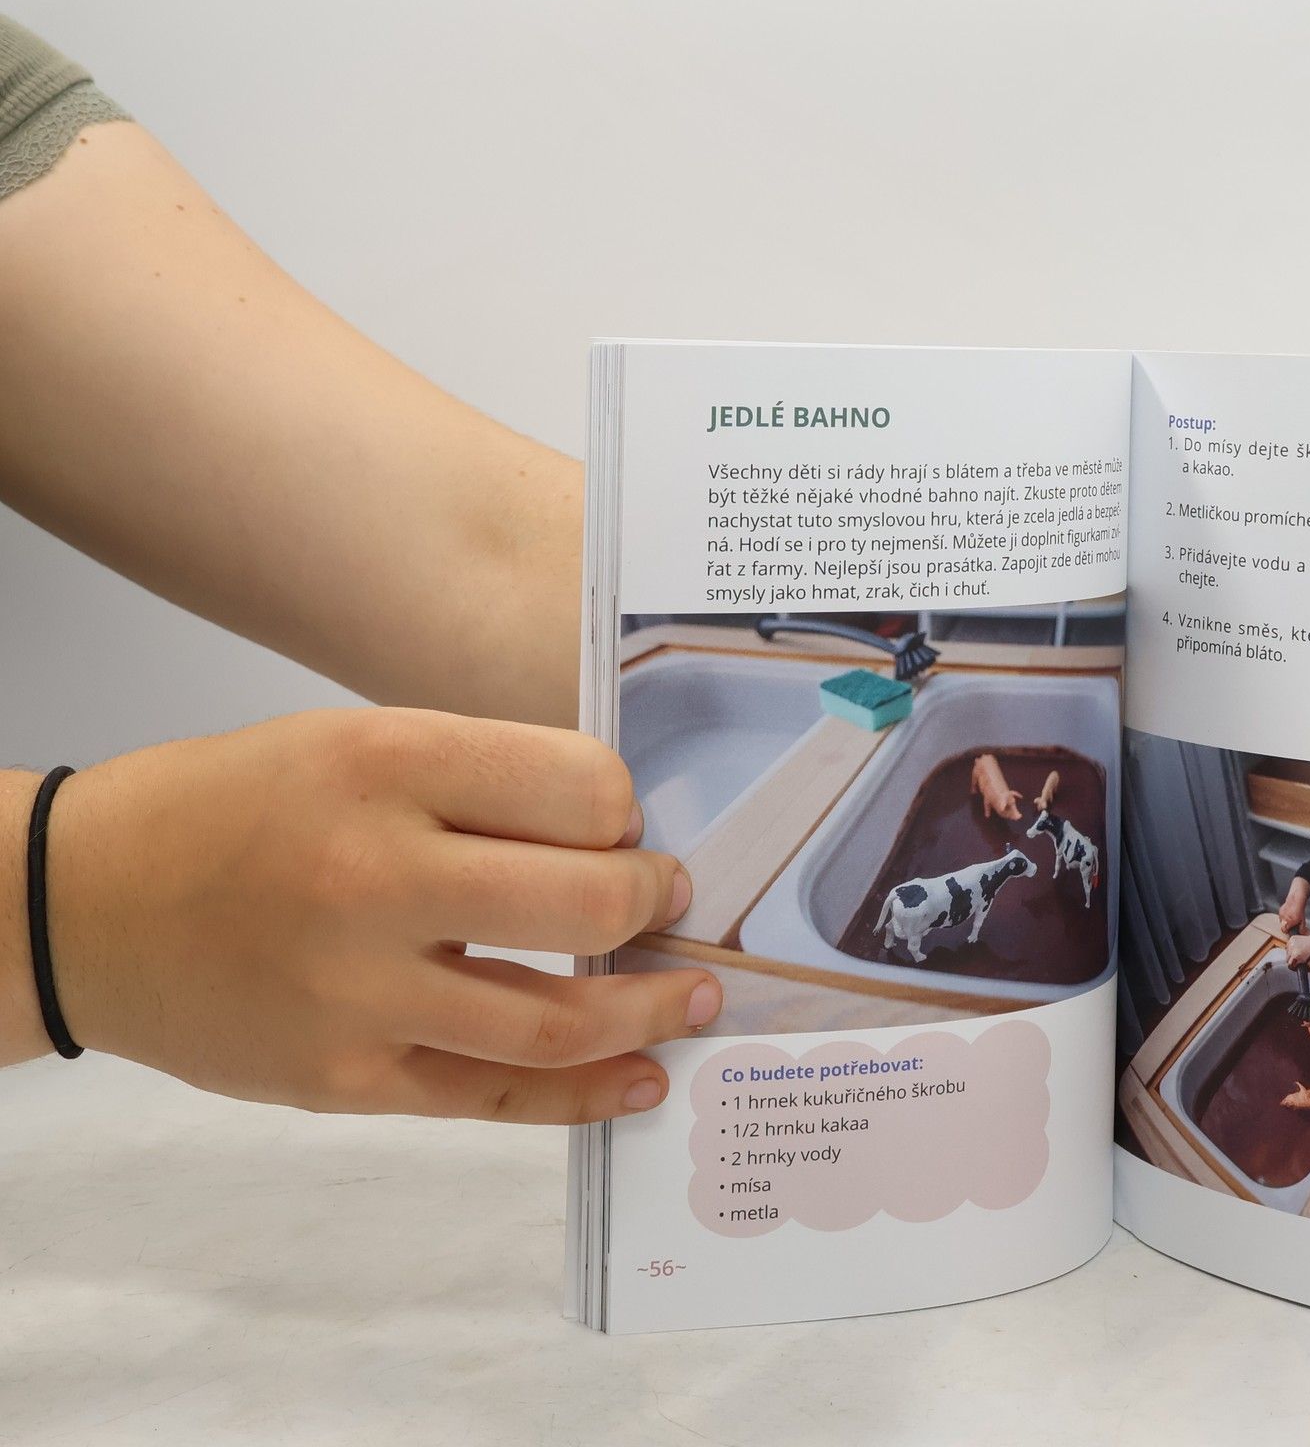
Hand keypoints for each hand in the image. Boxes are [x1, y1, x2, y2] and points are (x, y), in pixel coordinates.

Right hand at [21, 709, 720, 1121]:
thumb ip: (481, 778)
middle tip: (671, 897)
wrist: (86, 904)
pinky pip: (493, 1097)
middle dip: (655, 899)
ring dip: (649, 1008)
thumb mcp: (359, 741)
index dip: (624, 807)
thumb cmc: (240, 805)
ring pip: (556, 1018)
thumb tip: (616, 828)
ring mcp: (356, 992)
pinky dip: (584, 1095)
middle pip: (586, 900)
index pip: (578, 784)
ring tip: (694, 995)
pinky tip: (641, 1080)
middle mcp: (374, 876)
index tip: (624, 821)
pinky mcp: (342, 1080)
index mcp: (387, 764)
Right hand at [1274, 902, 1303, 936]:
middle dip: (1286, 926)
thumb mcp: (1303, 920)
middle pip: (1283, 926)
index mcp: (1290, 922)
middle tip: (1291, 924)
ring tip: (1290, 918)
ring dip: (1285, 921)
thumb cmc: (1300, 910)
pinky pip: (1281, 916)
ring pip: (1281, 921)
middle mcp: (1284, 919)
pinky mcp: (1280, 910)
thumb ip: (1302, 928)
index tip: (1289, 930)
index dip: (1286, 931)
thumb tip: (1301, 933)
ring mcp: (1281, 914)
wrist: (1296, 900)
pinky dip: (1284, 916)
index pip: (1284, 930)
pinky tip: (1289, 913)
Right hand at [1284, 933, 1309, 968]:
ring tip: (1298, 953)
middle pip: (1287, 958)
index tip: (1296, 965)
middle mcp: (1292, 948)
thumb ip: (1304, 970)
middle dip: (1292, 960)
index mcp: (1295, 955)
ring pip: (1287, 951)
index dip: (1293, 966)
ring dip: (1291, 953)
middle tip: (1298, 960)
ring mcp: (1291, 942)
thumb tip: (1299, 972)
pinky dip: (1292, 947)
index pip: (1289, 964)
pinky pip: (1289, 945)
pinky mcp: (1292, 938)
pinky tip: (1298, 948)